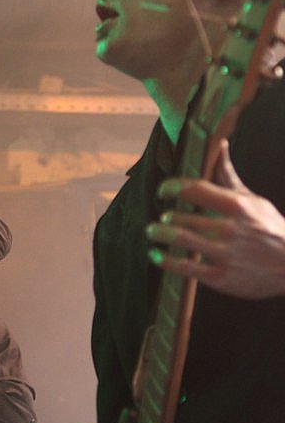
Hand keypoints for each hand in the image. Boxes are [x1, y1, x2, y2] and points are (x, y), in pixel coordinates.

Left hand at [146, 141, 284, 298]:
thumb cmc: (269, 229)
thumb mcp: (253, 201)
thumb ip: (228, 176)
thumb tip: (218, 145)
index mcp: (238, 206)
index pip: (196, 189)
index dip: (173, 187)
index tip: (163, 190)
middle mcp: (231, 229)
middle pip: (184, 216)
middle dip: (166, 216)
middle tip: (161, 217)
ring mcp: (226, 254)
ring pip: (181, 239)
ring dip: (160, 234)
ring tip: (152, 231)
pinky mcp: (221, 278)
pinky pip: (185, 268)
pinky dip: (165, 261)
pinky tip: (156, 255)